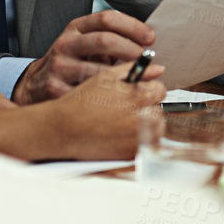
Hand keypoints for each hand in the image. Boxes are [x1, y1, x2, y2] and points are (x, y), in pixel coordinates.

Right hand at [14, 10, 158, 103]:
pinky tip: (118, 98)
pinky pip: (89, 94)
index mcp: (75, 29)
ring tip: (138, 81)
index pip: (107, 19)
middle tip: (147, 61)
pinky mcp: (56, 89)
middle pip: (105, 41)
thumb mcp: (84, 43)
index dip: (133, 26)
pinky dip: (108, 97)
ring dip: (123, 78)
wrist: (34, 84)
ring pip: (99, 71)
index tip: (150, 38)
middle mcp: (65, 44)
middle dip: (132, 51)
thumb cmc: (70, 62)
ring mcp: (59, 67)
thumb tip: (148, 47)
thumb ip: (112, 41)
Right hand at [42, 63, 165, 160]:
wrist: (63, 129)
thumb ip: (136, 70)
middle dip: (145, 107)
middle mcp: (141, 118)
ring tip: (121, 122)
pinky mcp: (131, 154)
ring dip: (144, 124)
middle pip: (157, 110)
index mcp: (138, 96)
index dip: (147, 90)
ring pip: (155, 129)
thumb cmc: (81, 101)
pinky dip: (136, 139)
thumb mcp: (106, 77)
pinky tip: (118, 134)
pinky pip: (145, 144)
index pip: (160, 90)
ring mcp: (137, 138)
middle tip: (124, 108)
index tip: (136, 93)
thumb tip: (157, 69)